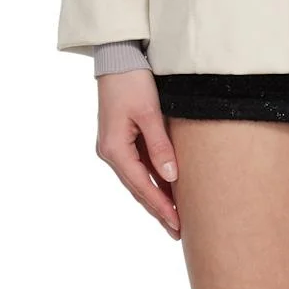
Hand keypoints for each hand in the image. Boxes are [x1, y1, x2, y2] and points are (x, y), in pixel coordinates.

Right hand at [96, 69, 180, 237]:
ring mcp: (115, 146)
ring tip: (174, 217)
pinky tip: (167, 188)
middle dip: (158, 209)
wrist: (117, 57)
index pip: (141, 186)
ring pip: (138, 178)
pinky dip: (153, 178)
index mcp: (114, 149)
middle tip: (178, 231)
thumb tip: (171, 177)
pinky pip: (139, 165)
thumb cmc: (132, 81)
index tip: (177, 223)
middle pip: (138, 187)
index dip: (160, 206)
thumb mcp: (149, 112)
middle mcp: (111, 152)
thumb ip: (160, 145)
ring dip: (156, 196)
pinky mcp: (122, 138)